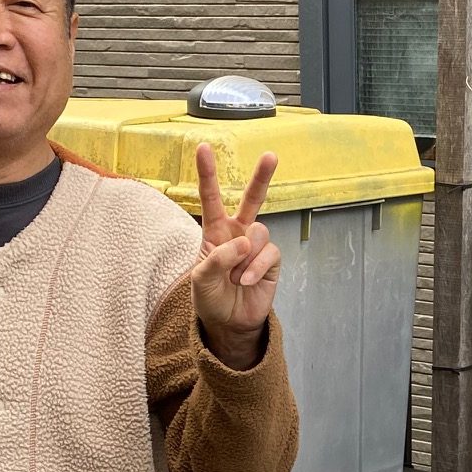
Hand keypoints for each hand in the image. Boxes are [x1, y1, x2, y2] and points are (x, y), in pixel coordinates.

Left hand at [191, 143, 281, 367]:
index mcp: (214, 231)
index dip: (207, 173)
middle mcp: (238, 233)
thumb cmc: (210, 298)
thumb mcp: (200, 279)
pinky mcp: (271, 261)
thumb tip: (242, 242)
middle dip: (262, 177)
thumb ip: (216, 257)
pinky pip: (269, 253)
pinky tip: (246, 281)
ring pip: (259, 232)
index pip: (211, 198)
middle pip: (252, 199)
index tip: (202, 147)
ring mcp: (256, 247)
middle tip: (271, 156)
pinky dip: (255, 268)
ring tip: (235, 277)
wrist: (229, 323)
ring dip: (245, 257)